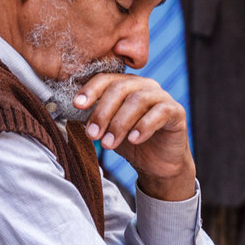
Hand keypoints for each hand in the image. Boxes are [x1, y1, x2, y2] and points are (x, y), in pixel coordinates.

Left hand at [74, 74, 195, 201]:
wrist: (158, 164)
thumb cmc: (130, 142)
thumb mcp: (107, 130)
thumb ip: (93, 118)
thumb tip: (67, 111)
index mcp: (126, 86)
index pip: (106, 79)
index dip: (90, 90)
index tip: (77, 105)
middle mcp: (144, 86)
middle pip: (120, 89)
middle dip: (102, 112)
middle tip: (92, 134)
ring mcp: (162, 97)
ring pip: (138, 100)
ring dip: (119, 123)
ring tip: (108, 144)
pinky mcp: (176, 111)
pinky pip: (160, 113)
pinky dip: (144, 126)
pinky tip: (134, 140)